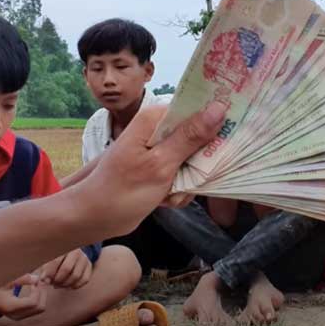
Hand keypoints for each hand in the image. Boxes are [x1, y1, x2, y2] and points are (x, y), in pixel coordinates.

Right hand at [0, 274, 47, 320]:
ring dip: (42, 296)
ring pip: (40, 309)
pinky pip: (36, 309)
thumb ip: (21, 279)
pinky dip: (39, 299)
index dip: (37, 290)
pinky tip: (35, 289)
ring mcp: (20, 317)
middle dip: (43, 293)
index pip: (33, 302)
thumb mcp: (6, 282)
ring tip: (38, 284)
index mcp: (11, 306)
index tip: (35, 281)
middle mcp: (17, 315)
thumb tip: (36, 278)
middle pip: (39, 307)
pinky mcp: (22, 315)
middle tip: (40, 281)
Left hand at [41, 249, 91, 288]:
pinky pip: (84, 279)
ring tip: (57, 285)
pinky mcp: (89, 266)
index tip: (44, 280)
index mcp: (63, 246)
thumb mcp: (47, 256)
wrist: (70, 250)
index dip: (49, 273)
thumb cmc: (55, 255)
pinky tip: (67, 285)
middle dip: (57, 279)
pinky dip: (75, 285)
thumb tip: (42, 280)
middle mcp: (76, 251)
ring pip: (76, 276)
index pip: (56, 261)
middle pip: (67, 269)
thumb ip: (43, 268)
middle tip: (51, 283)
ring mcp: (84, 258)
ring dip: (65, 284)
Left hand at [74, 102, 225, 237]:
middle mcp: (158, 129)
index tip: (229, 139)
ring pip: (194, 161)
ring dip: (188, 182)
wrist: (94, 217)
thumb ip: (190, 137)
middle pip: (200, 137)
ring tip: (170, 194)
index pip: (197, 108)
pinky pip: (183, 175)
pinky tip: (165, 200)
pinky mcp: (160, 167)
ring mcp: (160, 149)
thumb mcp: (161, 164)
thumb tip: (218, 108)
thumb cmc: (122, 191)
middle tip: (187, 181)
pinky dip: (179, 190)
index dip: (216, 122)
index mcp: (156, 118)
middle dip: (199, 163)